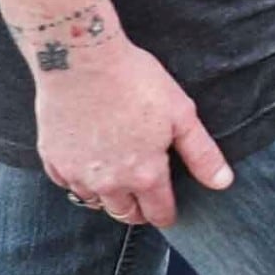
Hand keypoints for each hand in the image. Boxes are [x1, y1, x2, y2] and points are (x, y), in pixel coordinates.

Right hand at [37, 40, 232, 226]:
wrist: (81, 60)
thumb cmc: (135, 81)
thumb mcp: (181, 114)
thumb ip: (202, 154)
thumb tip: (223, 183)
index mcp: (144, 175)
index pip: (158, 213)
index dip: (166, 214)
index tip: (168, 210)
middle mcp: (108, 183)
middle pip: (125, 214)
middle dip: (138, 210)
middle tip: (144, 197)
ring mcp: (77, 173)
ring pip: (94, 201)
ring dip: (107, 196)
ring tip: (117, 179)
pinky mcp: (52, 159)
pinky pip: (66, 183)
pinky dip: (78, 179)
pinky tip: (88, 162)